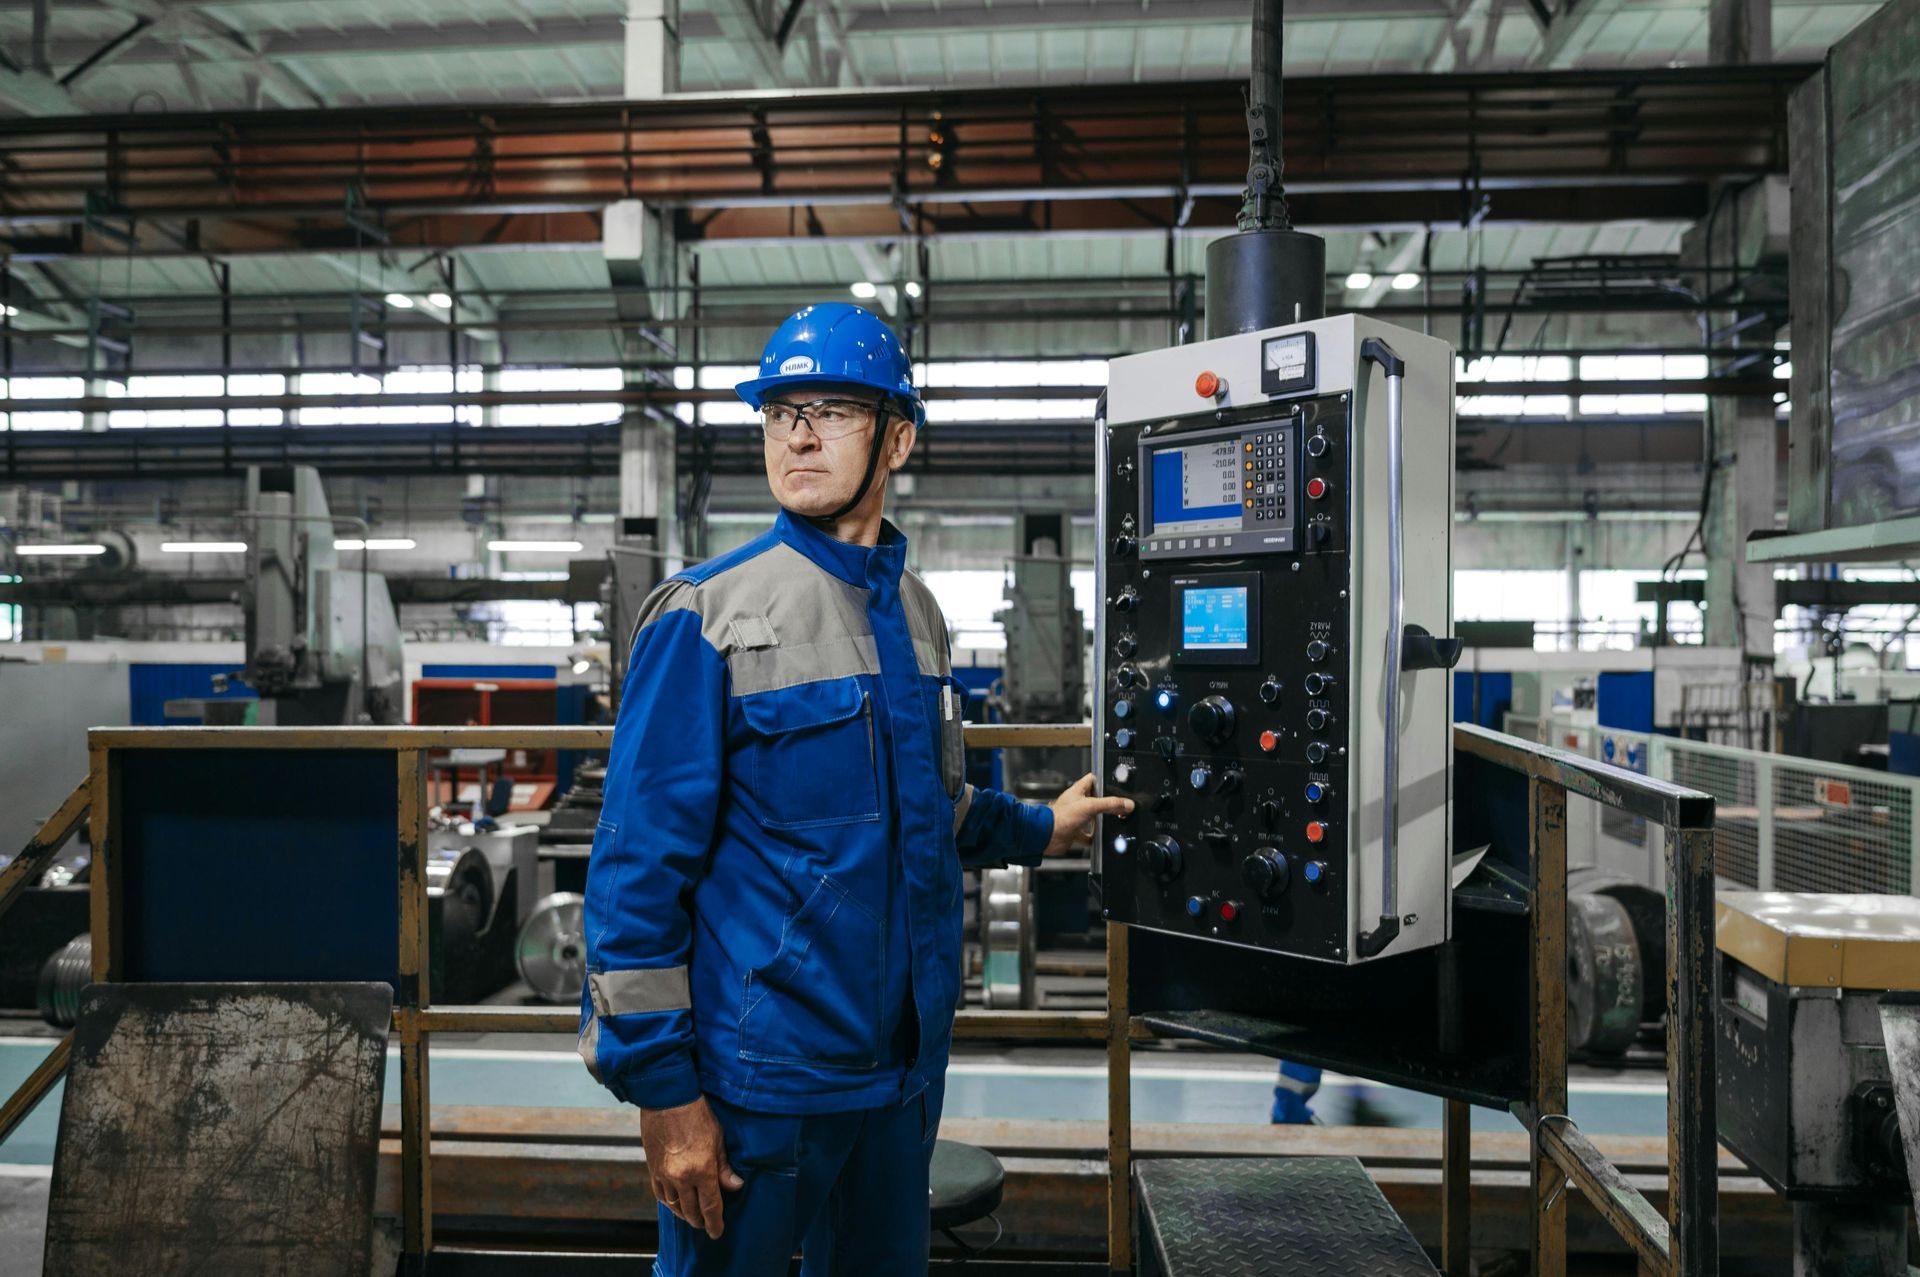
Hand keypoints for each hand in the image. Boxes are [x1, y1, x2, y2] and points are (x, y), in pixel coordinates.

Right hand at [640, 1096, 743, 1238]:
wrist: (667, 1100)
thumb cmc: (697, 1115)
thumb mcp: (718, 1139)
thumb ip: (725, 1167)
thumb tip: (735, 1186)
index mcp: (702, 1171)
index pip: (711, 1206)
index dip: (715, 1223)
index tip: (717, 1232)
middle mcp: (682, 1178)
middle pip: (692, 1211)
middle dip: (700, 1221)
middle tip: (706, 1225)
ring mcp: (665, 1175)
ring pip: (675, 1205)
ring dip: (685, 1214)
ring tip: (692, 1217)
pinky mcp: (653, 1169)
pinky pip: (660, 1194)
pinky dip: (669, 1203)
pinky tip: (675, 1204)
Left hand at [1044, 772, 1134, 856]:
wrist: (1048, 836)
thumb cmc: (1061, 817)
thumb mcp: (1090, 806)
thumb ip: (1110, 804)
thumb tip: (1126, 803)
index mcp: (1078, 791)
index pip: (1092, 779)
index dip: (1103, 780)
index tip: (1115, 784)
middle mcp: (1076, 803)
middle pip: (1095, 799)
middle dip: (1105, 803)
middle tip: (1117, 805)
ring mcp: (1075, 817)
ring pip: (1092, 817)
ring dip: (1100, 820)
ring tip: (1112, 819)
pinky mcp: (1074, 831)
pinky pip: (1087, 834)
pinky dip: (1093, 837)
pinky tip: (1099, 838)